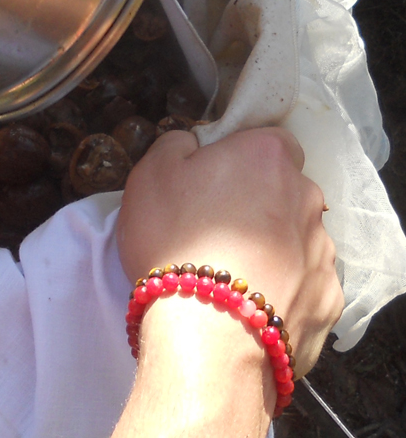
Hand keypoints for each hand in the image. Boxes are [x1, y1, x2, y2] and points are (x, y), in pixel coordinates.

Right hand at [116, 127, 343, 377]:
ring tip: (231, 274)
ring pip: (296, 237)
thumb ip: (177, 143)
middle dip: (259, 202)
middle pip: (285, 189)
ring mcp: (322, 251)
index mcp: (267, 156)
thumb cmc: (174, 240)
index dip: (241, 158)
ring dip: (271, 246)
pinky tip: (250, 305)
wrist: (207, 336)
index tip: (213, 180)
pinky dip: (283, 290)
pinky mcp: (328, 300)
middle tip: (216, 229)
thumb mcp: (150, 173)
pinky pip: (304, 284)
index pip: (269, 141)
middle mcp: (307, 197)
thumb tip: (195, 144)